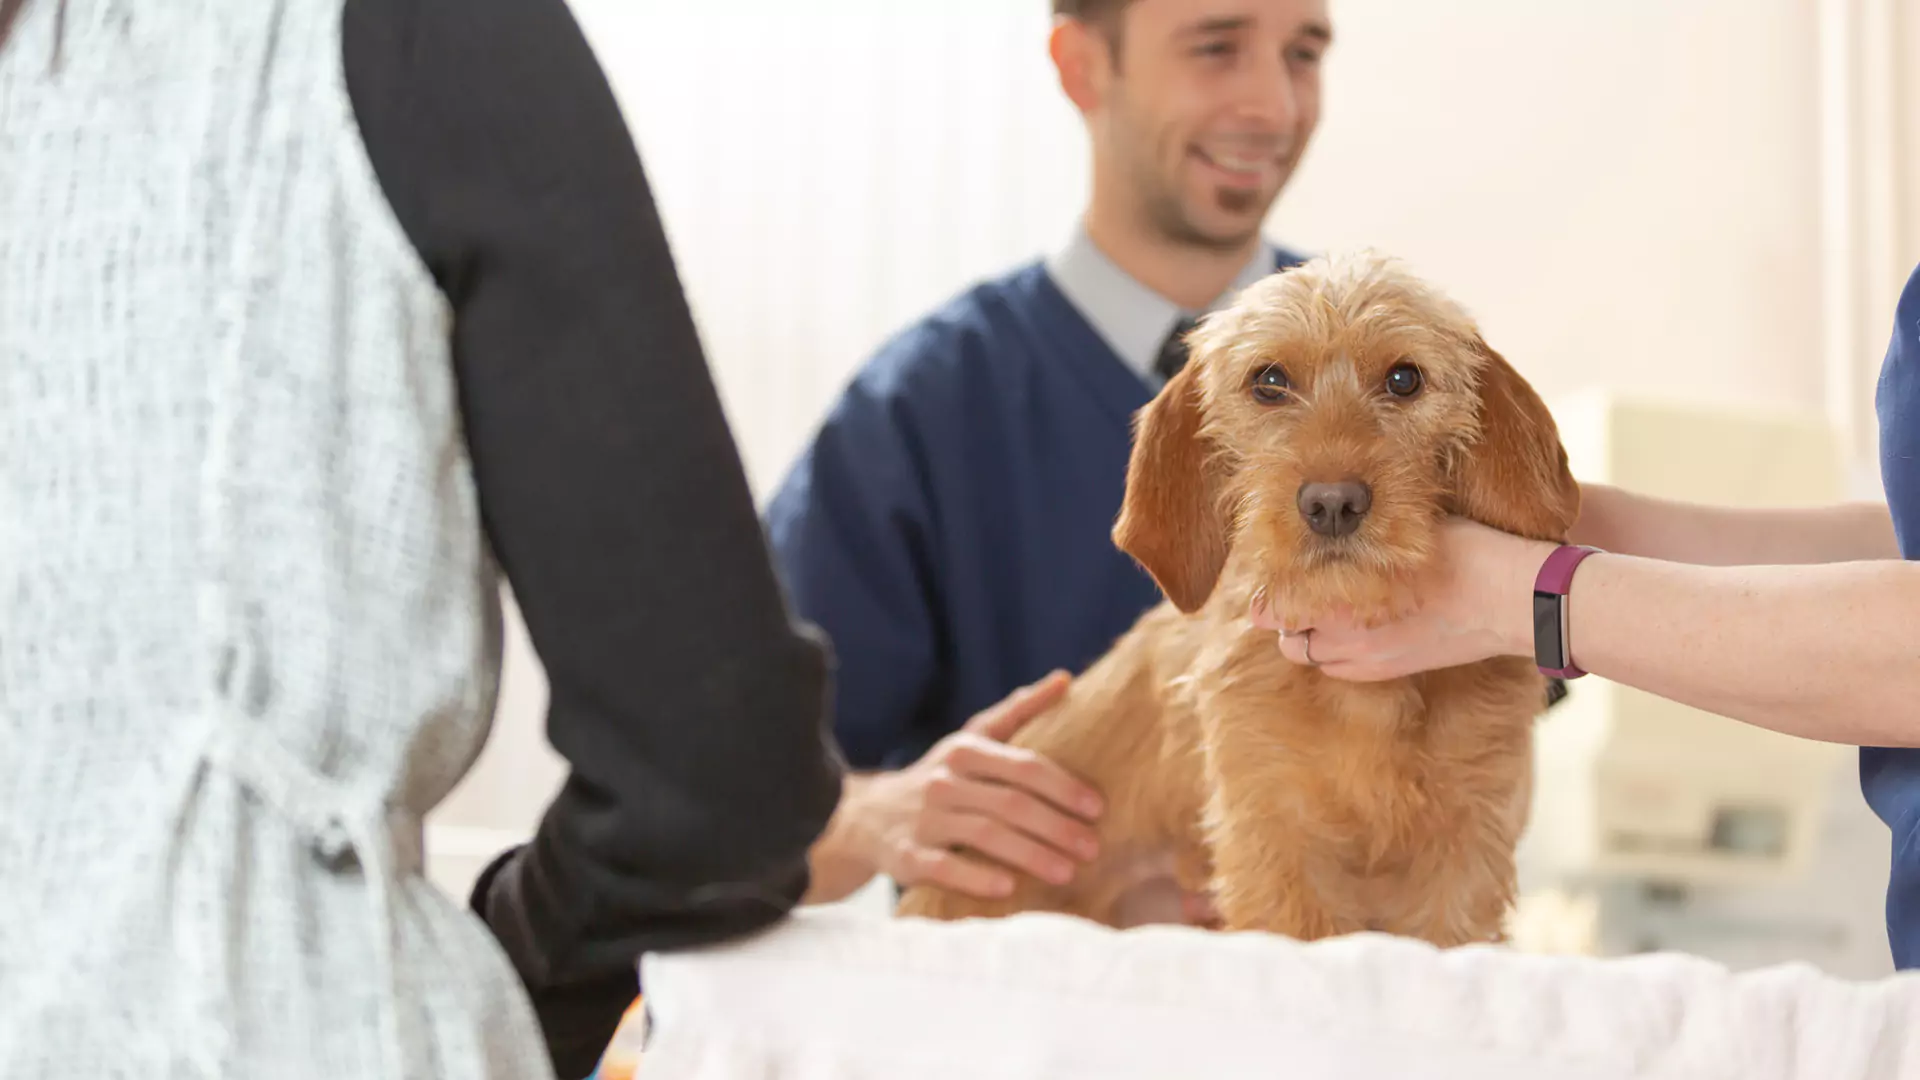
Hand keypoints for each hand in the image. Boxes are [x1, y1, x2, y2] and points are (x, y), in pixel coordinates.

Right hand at [849, 671, 1105, 898]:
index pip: (1024, 765)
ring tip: (1066, 872)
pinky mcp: (906, 856)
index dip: (1064, 787)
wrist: (867, 815)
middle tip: (1091, 848)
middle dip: (1056, 827)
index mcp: (965, 750)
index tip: (1098, 808)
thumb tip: (1065, 678)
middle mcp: (943, 781)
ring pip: (983, 835)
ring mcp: (923, 819)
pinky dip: (976, 877)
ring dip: (1030, 854)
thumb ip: (1018, 711)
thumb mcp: (972, 738)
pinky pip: (943, 867)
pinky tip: (1008, 887)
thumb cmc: (941, 777)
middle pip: (1010, 803)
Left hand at [1258, 517, 1552, 681]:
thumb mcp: (1408, 528)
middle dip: (1287, 621)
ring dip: (1311, 640)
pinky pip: (1344, 671)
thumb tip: (1332, 519)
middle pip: (1290, 641)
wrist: (1518, 598)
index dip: (1268, 597)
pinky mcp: (1393, 670)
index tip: (1266, 586)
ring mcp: (1372, 660)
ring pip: (1315, 659)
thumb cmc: (1468, 550)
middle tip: (1295, 597)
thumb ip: (1361, 535)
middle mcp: (1350, 637)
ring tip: (1324, 612)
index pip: (1280, 607)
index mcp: (1346, 599)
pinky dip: (1336, 656)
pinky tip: (1353, 631)